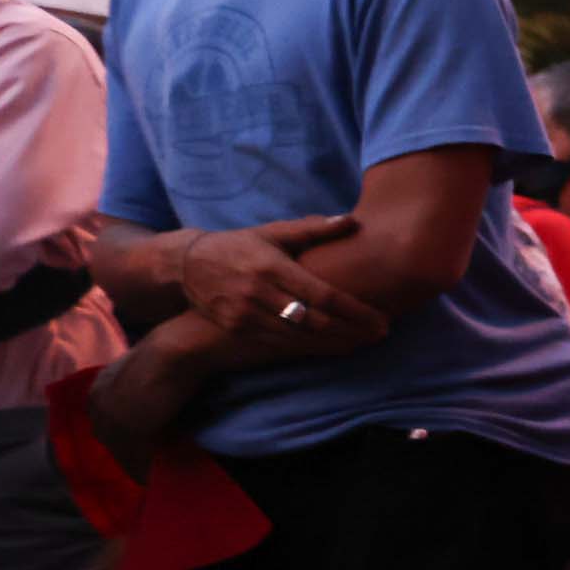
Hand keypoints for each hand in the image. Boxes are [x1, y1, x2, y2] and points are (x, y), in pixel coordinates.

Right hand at [177, 215, 384, 352]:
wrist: (188, 264)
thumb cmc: (241, 245)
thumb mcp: (274, 233)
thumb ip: (314, 229)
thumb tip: (351, 221)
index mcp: (272, 266)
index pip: (323, 295)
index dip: (356, 311)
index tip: (382, 319)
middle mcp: (258, 292)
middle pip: (315, 321)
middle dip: (352, 331)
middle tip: (381, 334)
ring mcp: (245, 314)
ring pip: (299, 338)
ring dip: (335, 344)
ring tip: (363, 343)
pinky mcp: (236, 328)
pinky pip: (279, 345)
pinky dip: (309, 349)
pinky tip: (332, 348)